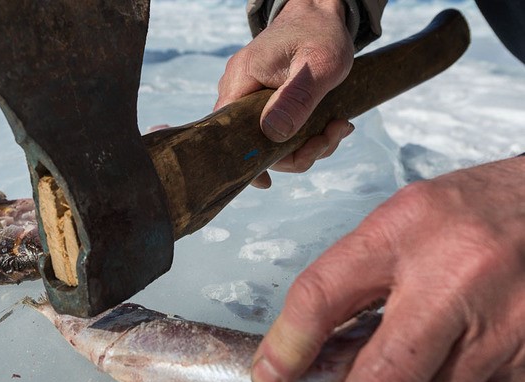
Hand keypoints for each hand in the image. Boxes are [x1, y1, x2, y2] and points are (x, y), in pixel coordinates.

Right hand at [215, 0, 354, 187]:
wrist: (322, 13)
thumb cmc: (321, 34)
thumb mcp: (318, 66)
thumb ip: (296, 99)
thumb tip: (272, 135)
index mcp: (241, 80)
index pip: (227, 134)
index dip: (246, 162)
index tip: (268, 181)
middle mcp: (239, 91)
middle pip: (254, 144)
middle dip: (295, 153)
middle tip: (330, 136)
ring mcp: (252, 97)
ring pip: (271, 141)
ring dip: (308, 145)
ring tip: (337, 127)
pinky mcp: (267, 102)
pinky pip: (280, 131)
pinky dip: (307, 135)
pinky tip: (331, 124)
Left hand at [250, 156, 524, 381]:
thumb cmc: (473, 212)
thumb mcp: (403, 219)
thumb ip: (356, 275)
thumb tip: (311, 344)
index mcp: (405, 229)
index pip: (321, 295)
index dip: (287, 346)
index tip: (270, 374)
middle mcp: (457, 276)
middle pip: (380, 379)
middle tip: (367, 374)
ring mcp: (504, 321)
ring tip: (432, 342)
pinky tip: (465, 349)